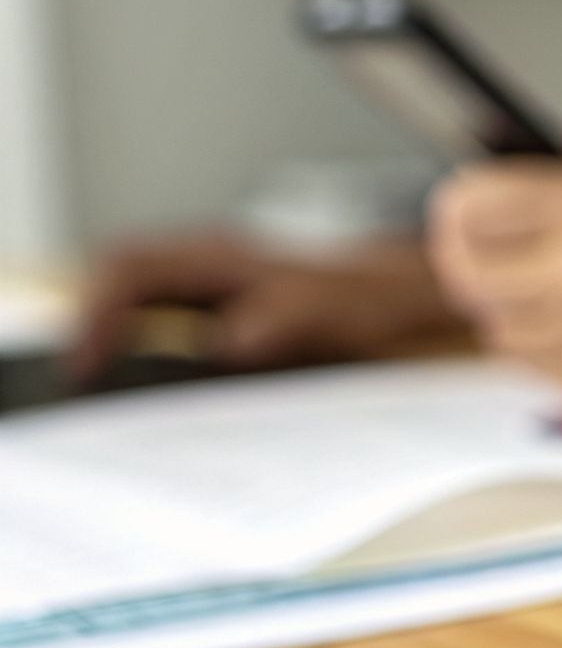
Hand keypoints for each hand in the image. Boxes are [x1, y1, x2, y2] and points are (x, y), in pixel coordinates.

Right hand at [67, 233, 459, 382]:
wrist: (395, 293)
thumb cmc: (361, 300)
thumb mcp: (325, 312)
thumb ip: (280, 322)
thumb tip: (229, 344)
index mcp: (220, 258)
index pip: (132, 271)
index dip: (100, 313)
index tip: (87, 361)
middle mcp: (205, 264)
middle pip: (120, 282)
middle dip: (92, 327)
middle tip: (81, 381)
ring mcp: (209, 284)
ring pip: (137, 300)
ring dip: (113, 338)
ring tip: (102, 389)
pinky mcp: (218, 308)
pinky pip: (162, 319)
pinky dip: (144, 347)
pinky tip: (150, 387)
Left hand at [428, 138, 561, 380]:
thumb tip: (497, 175)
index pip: (465, 210)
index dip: (460, 206)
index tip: (469, 209)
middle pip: (468, 278)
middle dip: (479, 260)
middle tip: (504, 248)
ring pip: (499, 335)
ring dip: (518, 312)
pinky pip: (542, 377)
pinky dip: (556, 353)